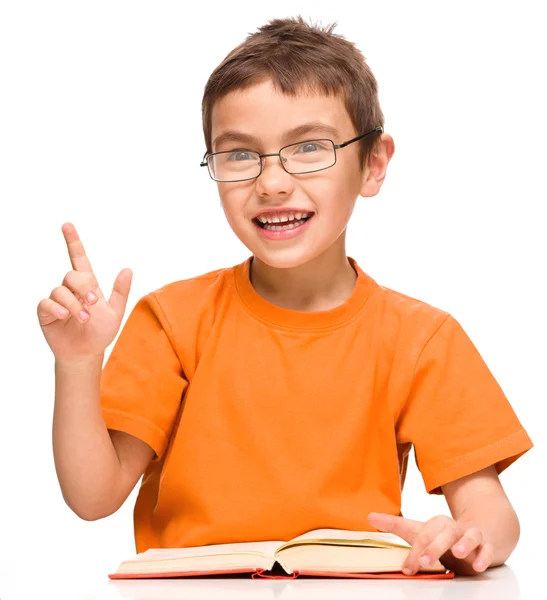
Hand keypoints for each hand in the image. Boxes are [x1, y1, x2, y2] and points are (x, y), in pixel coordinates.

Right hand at [37, 222, 132, 364]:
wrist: (86, 352)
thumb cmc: (101, 332)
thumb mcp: (116, 312)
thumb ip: (120, 292)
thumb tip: (128, 269)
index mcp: (88, 285)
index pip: (79, 258)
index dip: (73, 241)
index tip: (67, 225)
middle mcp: (71, 289)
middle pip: (72, 274)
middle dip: (83, 287)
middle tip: (93, 302)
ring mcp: (57, 300)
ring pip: (60, 290)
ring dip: (73, 304)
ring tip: (84, 318)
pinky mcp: (46, 312)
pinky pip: (46, 302)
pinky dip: (56, 308)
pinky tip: (64, 316)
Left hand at [368, 512, 492, 575]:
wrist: (478, 530)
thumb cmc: (442, 535)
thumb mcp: (419, 530)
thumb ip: (395, 525)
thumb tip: (369, 516)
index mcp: (436, 523)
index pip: (422, 536)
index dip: (414, 552)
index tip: (406, 569)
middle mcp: (453, 527)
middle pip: (443, 534)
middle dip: (434, 548)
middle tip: (423, 562)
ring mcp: (471, 535)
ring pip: (469, 536)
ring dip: (464, 544)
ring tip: (458, 553)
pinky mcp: (486, 545)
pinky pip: (487, 549)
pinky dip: (484, 556)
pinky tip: (478, 565)